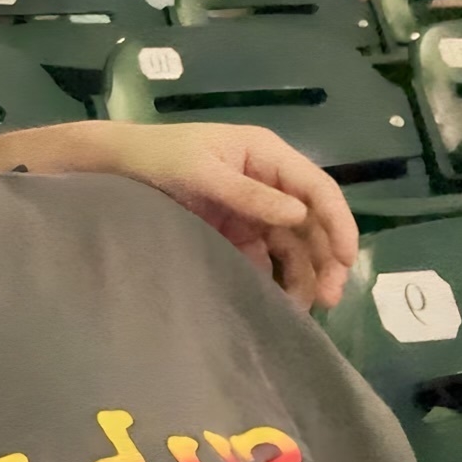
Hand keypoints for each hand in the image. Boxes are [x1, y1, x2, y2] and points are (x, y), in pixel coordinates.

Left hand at [84, 123, 357, 309]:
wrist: (115, 168)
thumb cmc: (158, 158)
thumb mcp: (202, 172)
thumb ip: (249, 194)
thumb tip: (299, 216)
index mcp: (266, 155)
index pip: (316, 188)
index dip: (338, 222)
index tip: (345, 260)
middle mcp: (268, 180)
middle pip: (311, 221)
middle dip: (325, 257)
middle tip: (329, 297)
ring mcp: (252, 207)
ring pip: (293, 243)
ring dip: (305, 272)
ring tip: (306, 306)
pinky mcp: (235, 231)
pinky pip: (266, 256)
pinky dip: (275, 278)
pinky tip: (279, 301)